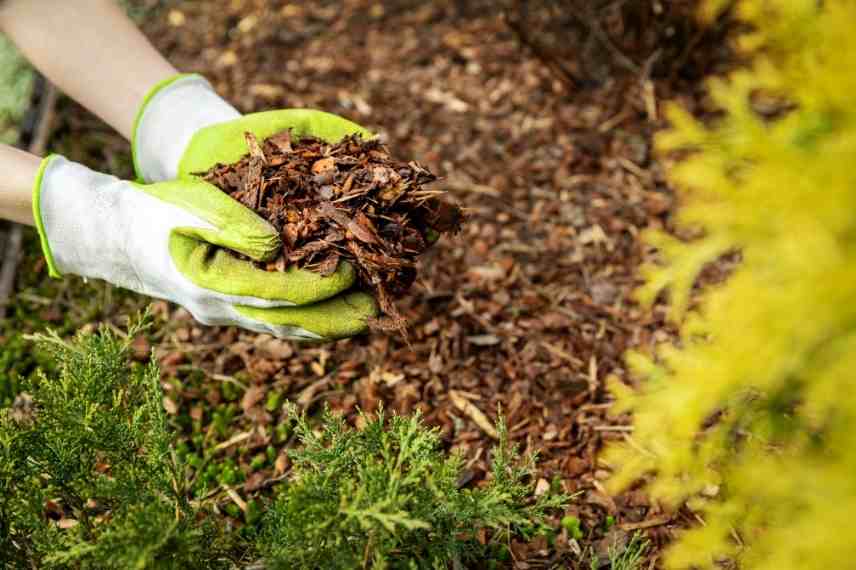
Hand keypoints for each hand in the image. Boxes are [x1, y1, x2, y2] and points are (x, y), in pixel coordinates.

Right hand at [33, 156, 374, 339]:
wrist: (121, 235)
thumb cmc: (157, 211)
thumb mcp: (191, 206)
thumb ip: (233, 225)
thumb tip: (276, 246)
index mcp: (211, 282)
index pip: (279, 292)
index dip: (320, 284)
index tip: (352, 270)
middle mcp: (220, 308)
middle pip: (288, 322)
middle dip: (334, 318)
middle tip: (375, 312)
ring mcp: (224, 314)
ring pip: (283, 327)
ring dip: (325, 324)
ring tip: (365, 315)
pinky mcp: (229, 310)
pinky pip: (274, 321)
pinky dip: (306, 319)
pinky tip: (332, 311)